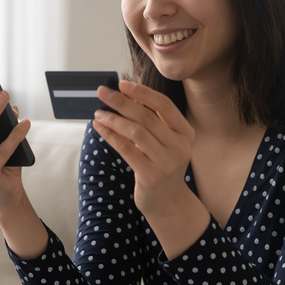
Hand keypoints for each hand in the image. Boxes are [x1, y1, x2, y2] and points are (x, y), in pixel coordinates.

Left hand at [92, 80, 195, 219]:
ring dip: (113, 119)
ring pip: (136, 132)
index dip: (142, 92)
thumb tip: (122, 97)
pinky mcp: (152, 176)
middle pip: (147, 116)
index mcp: (185, 132)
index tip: (122, 84)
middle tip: (102, 92)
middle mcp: (180, 146)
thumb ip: (152, 123)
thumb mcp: (165, 142)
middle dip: (121, 102)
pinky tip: (100, 128)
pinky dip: (111, 136)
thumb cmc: (161, 165)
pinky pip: (127, 150)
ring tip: (98, 113)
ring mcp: (167, 162)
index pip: (164, 105)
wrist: (168, 201)